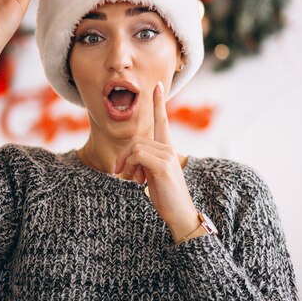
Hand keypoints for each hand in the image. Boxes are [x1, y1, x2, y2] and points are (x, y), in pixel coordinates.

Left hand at [114, 81, 199, 240]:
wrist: (181, 215)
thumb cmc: (166, 197)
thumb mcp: (152, 176)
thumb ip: (144, 162)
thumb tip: (130, 159)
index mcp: (167, 149)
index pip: (163, 121)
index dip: (159, 103)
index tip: (157, 85)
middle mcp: (169, 148)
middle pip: (136, 140)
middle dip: (124, 156)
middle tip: (120, 173)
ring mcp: (168, 155)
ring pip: (136, 147)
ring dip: (126, 164)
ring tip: (131, 180)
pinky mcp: (163, 165)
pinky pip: (138, 155)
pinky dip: (131, 167)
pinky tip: (137, 181)